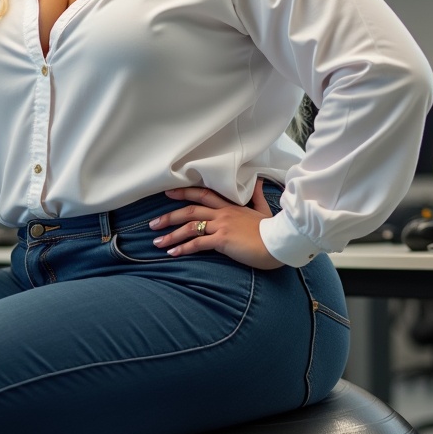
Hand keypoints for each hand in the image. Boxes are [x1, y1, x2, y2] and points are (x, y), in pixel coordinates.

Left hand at [148, 181, 283, 269]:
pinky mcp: (223, 240)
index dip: (184, 193)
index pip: (203, 194)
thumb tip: (257, 181)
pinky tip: (172, 253)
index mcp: (230, 205)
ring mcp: (222, 225)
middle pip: (190, 210)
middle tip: (152, 223)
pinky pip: (197, 243)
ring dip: (171, 235)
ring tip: (157, 242)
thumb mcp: (264, 209)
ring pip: (190, 227)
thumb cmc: (272, 229)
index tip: (168, 193)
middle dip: (168, 216)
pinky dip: (183, 248)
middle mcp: (223, 213)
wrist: (280, 242)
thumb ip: (257, 196)